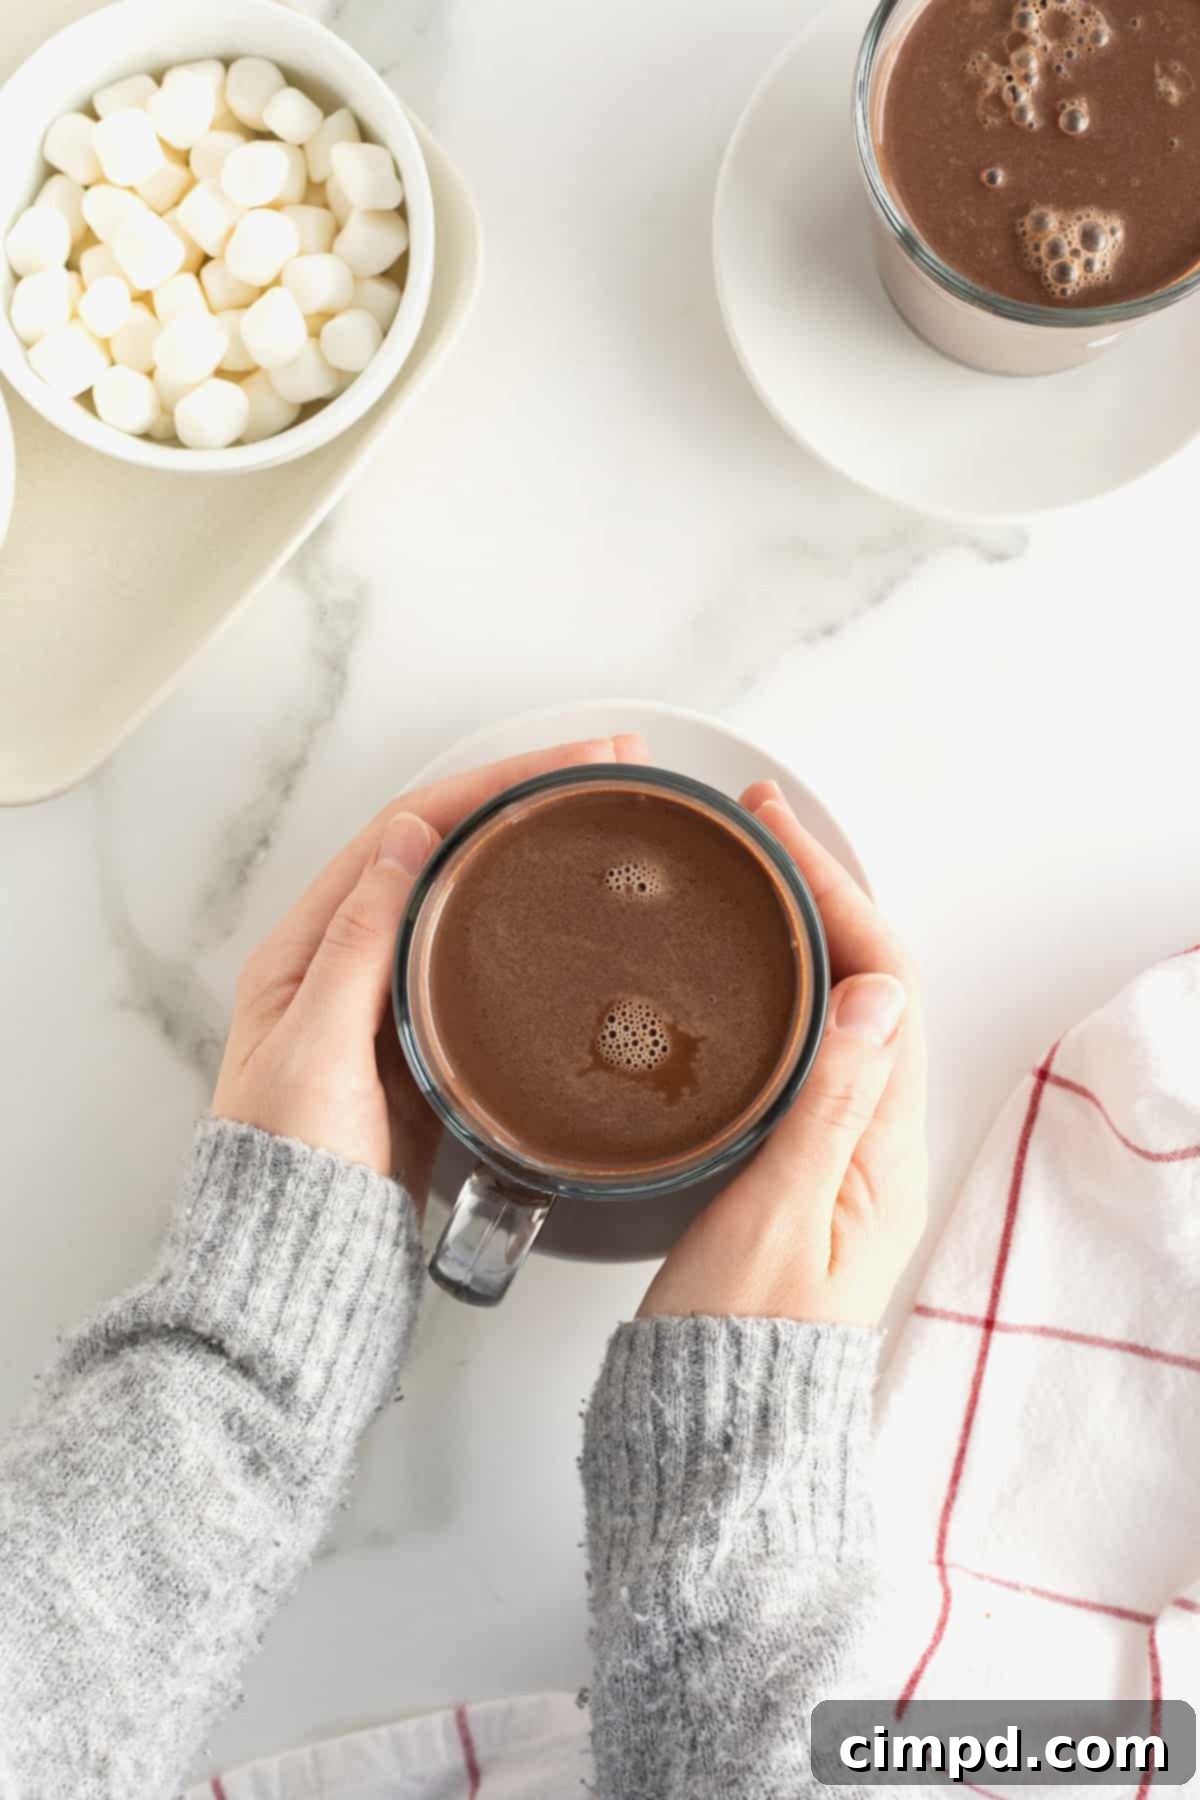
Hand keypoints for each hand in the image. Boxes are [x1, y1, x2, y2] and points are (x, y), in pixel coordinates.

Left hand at [213, 733, 647, 1206]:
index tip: (570, 762)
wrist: (300, 1274)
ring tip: (603, 821)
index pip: (408, 829)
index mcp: (307, 947)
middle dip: (525, 801)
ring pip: (469, 901)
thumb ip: (361, 943)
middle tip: (609, 772)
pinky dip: (528, 926)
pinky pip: (482, 964)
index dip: (492, 784)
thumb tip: (408, 838)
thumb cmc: (291, 1173)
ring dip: (531, 853)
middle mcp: (348, 962)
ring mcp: (393, 1003)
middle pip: (446, 851)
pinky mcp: (429, 1048)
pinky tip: (572, 918)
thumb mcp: (318, 1047)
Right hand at [638, 782, 927, 1326]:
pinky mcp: (791, 1163)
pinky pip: (800, 1046)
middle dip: (818, 892)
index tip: (779, 837)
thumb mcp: (776, 1216)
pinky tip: (735, 968)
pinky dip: (774, 986)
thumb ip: (825, 1105)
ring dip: (798, 930)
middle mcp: (871, 1143)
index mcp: (882, 1151)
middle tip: (757, 825)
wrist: (709, 1433)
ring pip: (831, 1008)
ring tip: (749, 870)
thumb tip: (874, 992)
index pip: (881, 984)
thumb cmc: (734, 1343)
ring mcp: (832, 1151)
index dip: (835, 896)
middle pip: (864, 982)